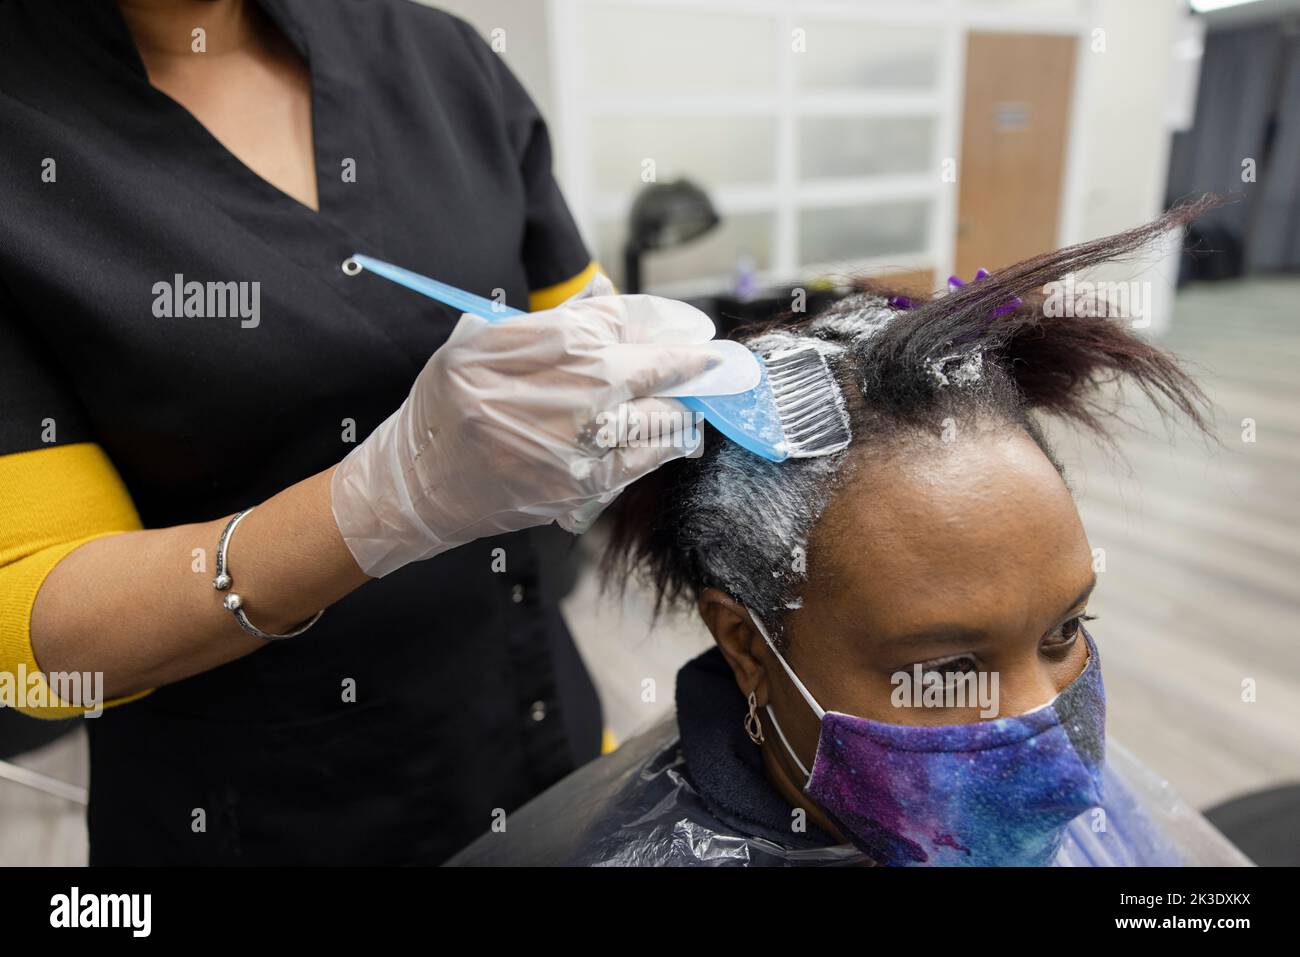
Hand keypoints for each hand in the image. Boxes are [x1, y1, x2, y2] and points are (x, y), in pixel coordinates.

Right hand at [330, 289, 718, 576]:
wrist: (420, 483)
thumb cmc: (449, 404)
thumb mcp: (482, 340)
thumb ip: (553, 322)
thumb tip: (614, 305)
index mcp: (539, 345)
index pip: (621, 321)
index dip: (664, 323)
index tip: (691, 332)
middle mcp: (566, 393)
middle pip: (653, 369)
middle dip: (690, 364)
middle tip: (715, 363)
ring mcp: (579, 445)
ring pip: (659, 417)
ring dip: (680, 404)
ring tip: (688, 397)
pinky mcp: (582, 487)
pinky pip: (645, 459)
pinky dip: (664, 442)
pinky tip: (668, 432)